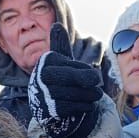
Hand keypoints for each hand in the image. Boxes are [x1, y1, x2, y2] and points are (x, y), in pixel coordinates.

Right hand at [28, 23, 102, 137]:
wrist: (48, 108)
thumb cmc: (58, 79)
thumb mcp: (60, 62)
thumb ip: (60, 45)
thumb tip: (57, 26)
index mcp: (45, 62)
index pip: (68, 64)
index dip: (83, 69)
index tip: (93, 73)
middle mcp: (39, 77)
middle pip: (67, 77)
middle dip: (85, 79)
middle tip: (98, 82)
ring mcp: (42, 95)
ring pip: (70, 93)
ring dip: (88, 94)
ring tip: (97, 94)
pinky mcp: (47, 112)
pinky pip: (69, 107)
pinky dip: (83, 106)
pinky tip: (89, 104)